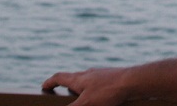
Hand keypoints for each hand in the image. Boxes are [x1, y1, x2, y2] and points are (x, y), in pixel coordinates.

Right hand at [42, 58, 176, 105]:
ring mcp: (102, 74)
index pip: (59, 77)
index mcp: (79, 78)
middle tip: (64, 97)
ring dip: (82, 91)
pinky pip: (100, 85)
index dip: (50, 82)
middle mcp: (89, 73)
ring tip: (84, 101)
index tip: (44, 87)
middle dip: (67, 88)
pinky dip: (96, 92)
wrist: (133, 81)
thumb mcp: (86, 104)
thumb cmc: (108, 91)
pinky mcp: (112, 78)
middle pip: (73, 79)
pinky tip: (103, 99)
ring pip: (87, 82)